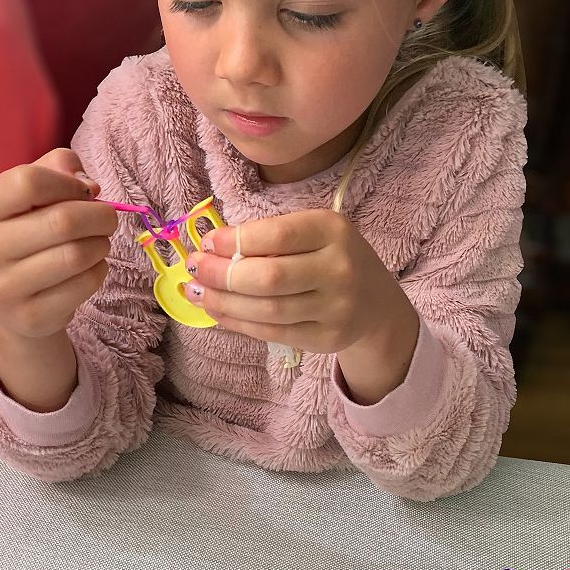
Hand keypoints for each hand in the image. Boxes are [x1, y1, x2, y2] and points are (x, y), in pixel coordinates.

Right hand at [0, 148, 118, 339]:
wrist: (16, 303)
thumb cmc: (30, 235)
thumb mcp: (35, 195)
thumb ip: (58, 168)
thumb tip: (88, 185)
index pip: (28, 181)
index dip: (68, 183)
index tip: (82, 192)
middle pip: (63, 221)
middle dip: (100, 216)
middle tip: (106, 220)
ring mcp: (4, 287)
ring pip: (78, 254)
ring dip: (102, 244)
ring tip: (97, 243)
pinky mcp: (30, 315)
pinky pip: (85, 283)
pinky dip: (99, 270)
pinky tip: (89, 268)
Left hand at [183, 209, 414, 355]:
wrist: (375, 304)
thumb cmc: (331, 258)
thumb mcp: (313, 234)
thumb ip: (270, 237)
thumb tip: (212, 249)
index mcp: (333, 230)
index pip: (276, 235)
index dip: (235, 241)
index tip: (207, 243)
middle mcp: (339, 269)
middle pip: (268, 277)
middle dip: (222, 274)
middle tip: (194, 270)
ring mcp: (336, 309)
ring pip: (267, 310)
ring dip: (223, 303)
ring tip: (197, 292)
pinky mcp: (327, 339)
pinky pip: (273, 332)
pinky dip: (238, 323)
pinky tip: (218, 311)